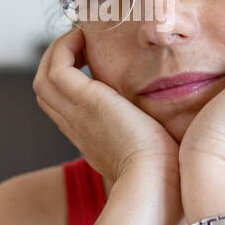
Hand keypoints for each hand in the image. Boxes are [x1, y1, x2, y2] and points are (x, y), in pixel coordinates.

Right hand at [33, 27, 180, 187]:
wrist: (157, 186)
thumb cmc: (167, 178)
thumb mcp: (158, 155)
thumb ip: (159, 141)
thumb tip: (180, 136)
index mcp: (92, 140)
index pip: (65, 108)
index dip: (72, 82)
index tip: (91, 64)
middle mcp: (77, 128)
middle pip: (46, 92)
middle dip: (58, 63)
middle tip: (81, 45)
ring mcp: (76, 115)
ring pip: (44, 79)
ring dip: (58, 52)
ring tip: (82, 37)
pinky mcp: (85, 101)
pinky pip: (57, 67)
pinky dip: (65, 47)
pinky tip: (87, 37)